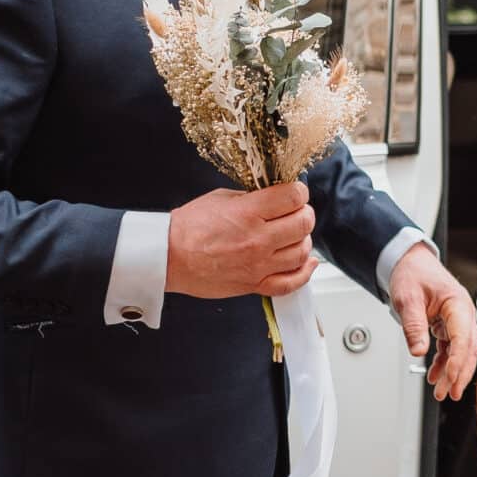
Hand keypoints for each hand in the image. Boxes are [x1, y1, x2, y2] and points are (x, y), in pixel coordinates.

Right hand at [167, 183, 315, 299]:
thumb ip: (251, 198)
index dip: (298, 192)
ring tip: (293, 235)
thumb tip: (274, 198)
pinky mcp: (254, 285)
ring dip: (302, 240)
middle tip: (296, 212)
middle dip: (304, 214)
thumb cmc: (188, 228)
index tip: (294, 193)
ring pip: (301, 252)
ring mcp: (258, 265)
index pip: (293, 197)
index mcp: (248, 213)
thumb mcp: (220, 199)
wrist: (168, 257)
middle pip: (303, 223)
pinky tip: (307, 262)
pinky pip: (291, 283)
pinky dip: (304, 272)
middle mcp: (257, 240)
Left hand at [387, 243, 476, 401]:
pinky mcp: (448, 326)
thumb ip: (414, 326)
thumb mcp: (408, 299)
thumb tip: (418, 351)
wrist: (408, 263)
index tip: (450, 377)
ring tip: (442, 392)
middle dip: (459, 373)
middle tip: (451, 394)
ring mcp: (456, 321)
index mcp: (458, 304)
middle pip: (467, 349)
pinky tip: (435, 377)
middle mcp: (462, 314)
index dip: (458, 359)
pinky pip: (449, 349)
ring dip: (451, 373)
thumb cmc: (412, 274)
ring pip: (459, 352)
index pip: (463, 337)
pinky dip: (443, 364)